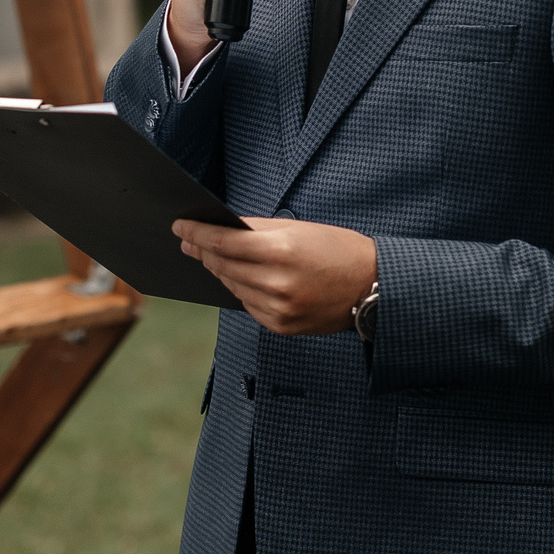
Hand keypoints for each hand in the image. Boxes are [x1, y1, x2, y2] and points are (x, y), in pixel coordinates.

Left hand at [173, 216, 377, 335]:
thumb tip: (221, 229)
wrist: (373, 287)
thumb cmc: (339, 250)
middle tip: (188, 241)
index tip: (180, 227)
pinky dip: (241, 290)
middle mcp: (277, 284)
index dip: (197, 234)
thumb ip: (258, 230)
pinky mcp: (282, 327)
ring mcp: (279, 309)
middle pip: (223, 266)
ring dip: (219, 271)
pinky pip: (248, 305)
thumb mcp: (299, 230)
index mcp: (281, 252)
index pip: (223, 243)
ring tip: (209, 257)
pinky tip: (239, 278)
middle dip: (203, 252)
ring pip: (233, 287)